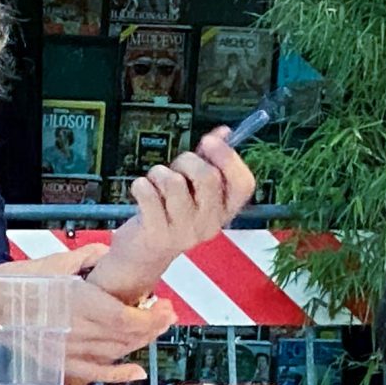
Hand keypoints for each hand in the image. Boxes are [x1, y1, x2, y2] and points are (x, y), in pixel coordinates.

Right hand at [0, 246, 176, 384]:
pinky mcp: (60, 360)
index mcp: (79, 302)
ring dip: (139, 343)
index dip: (150, 318)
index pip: (126, 319)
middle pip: (126, 336)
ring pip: (116, 351)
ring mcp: (69, 349)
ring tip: (154, 329)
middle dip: (152, 327)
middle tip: (166, 315)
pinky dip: (119, 372)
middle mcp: (78, 329)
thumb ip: (86, 257)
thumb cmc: (16, 283)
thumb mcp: (55, 262)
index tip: (164, 307)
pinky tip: (136, 370)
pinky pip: (96, 371)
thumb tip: (104, 254)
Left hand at [87, 127, 256, 299]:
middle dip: (186, 161)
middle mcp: (210, 223)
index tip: (210, 141)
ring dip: (159, 173)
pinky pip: (148, 193)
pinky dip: (141, 185)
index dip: (229, 157)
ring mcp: (185, 231)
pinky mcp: (158, 234)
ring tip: (157, 183)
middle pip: (208, 176)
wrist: (145, 251)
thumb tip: (223, 132)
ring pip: (174, 182)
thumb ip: (209, 159)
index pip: (244, 183)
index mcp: (226, 209)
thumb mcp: (194, 187)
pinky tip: (143, 193)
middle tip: (176, 167)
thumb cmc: (171, 212)